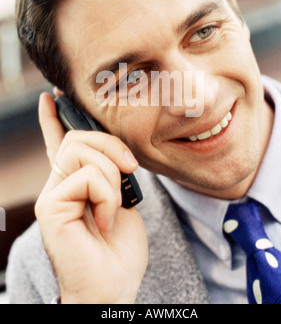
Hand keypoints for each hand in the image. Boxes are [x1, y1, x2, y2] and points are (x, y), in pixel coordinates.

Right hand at [35, 93, 147, 303]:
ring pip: (81, 152)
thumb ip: (110, 171)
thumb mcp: (121, 198)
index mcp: (75, 181)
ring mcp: (52, 195)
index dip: (56, 117)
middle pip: (78, 137)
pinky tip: (104, 220)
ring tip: (113, 209)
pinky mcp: (51, 207)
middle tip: (129, 170)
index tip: (52, 95)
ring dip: (112, 178)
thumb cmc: (119, 247)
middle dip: (110, 146)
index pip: (60, 141)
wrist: (113, 286)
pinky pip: (86, 178)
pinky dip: (108, 197)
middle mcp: (58, 185)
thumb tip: (113, 148)